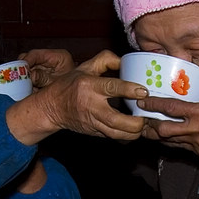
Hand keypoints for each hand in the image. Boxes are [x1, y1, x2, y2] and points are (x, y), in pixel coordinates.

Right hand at [7, 50, 147, 143]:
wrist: (52, 108)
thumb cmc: (69, 85)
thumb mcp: (84, 67)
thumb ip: (105, 59)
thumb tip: (125, 61)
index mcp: (89, 86)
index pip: (112, 88)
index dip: (130, 90)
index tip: (143, 92)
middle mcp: (91, 106)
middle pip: (116, 119)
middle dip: (135, 121)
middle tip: (146, 115)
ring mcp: (92, 122)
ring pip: (116, 134)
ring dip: (134, 132)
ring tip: (144, 125)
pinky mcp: (94, 133)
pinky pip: (114, 138)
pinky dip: (127, 137)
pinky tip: (136, 131)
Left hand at [137, 58, 198, 163]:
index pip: (172, 108)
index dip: (154, 104)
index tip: (142, 101)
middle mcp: (197, 130)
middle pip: (163, 129)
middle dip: (149, 124)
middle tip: (141, 117)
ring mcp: (197, 144)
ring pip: (168, 141)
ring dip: (156, 134)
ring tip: (146, 127)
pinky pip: (178, 147)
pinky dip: (169, 141)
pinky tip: (164, 135)